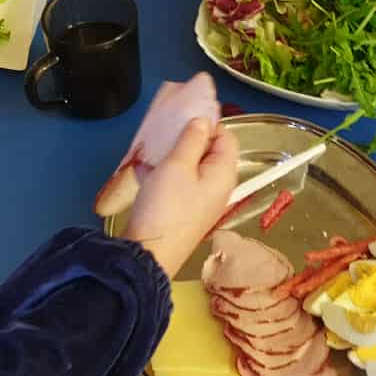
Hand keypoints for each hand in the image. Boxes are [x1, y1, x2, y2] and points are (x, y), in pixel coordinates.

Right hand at [126, 117, 239, 278]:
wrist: (149, 253)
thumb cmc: (164, 208)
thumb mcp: (177, 165)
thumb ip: (192, 139)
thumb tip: (203, 121)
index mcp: (225, 174)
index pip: (227, 137)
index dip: (207, 125)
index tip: (182, 124)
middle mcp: (220, 187)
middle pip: (211, 152)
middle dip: (190, 141)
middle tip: (166, 139)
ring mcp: (204, 200)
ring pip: (195, 167)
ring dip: (177, 157)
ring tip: (157, 155)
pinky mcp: (188, 210)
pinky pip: (184, 182)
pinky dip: (171, 173)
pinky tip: (153, 174)